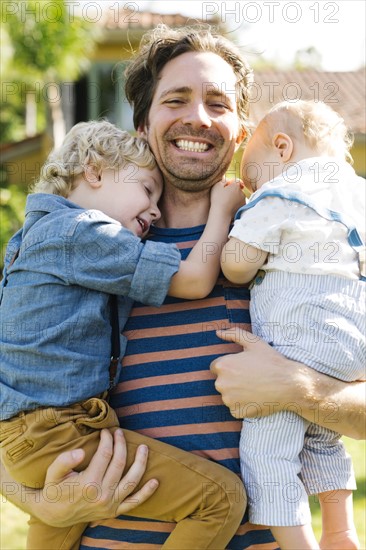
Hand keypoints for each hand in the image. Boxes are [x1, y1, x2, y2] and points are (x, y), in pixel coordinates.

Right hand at [33, 429, 158, 527]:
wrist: (53, 515)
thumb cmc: (55, 489)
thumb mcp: (54, 472)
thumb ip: (65, 460)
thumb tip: (80, 451)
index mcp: (88, 483)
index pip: (105, 454)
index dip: (107, 439)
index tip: (106, 431)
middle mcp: (102, 495)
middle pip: (119, 463)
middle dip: (121, 444)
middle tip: (120, 432)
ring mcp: (109, 505)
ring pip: (131, 481)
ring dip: (140, 463)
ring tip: (144, 448)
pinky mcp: (113, 511)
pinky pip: (134, 503)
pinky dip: (146, 493)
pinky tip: (155, 481)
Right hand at [210, 178, 245, 219]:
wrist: (221, 213)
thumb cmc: (217, 199)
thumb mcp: (217, 186)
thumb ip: (224, 180)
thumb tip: (229, 180)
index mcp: (235, 185)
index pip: (236, 181)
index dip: (232, 184)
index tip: (228, 187)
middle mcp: (241, 191)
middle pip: (238, 189)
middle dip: (233, 191)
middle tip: (225, 196)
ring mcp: (243, 199)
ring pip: (239, 196)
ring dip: (235, 197)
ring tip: (227, 203)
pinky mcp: (243, 206)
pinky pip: (240, 203)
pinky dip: (236, 204)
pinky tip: (230, 207)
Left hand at [210, 328, 293, 418]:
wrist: (289, 385)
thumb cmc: (271, 361)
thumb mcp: (254, 342)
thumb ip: (233, 334)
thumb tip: (218, 333)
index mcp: (223, 366)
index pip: (216, 367)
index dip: (229, 366)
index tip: (243, 367)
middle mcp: (221, 383)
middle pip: (221, 381)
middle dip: (232, 379)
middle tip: (251, 377)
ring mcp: (228, 400)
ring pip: (228, 395)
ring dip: (237, 392)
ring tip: (255, 387)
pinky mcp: (236, 412)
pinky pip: (235, 408)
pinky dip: (243, 405)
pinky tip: (256, 398)